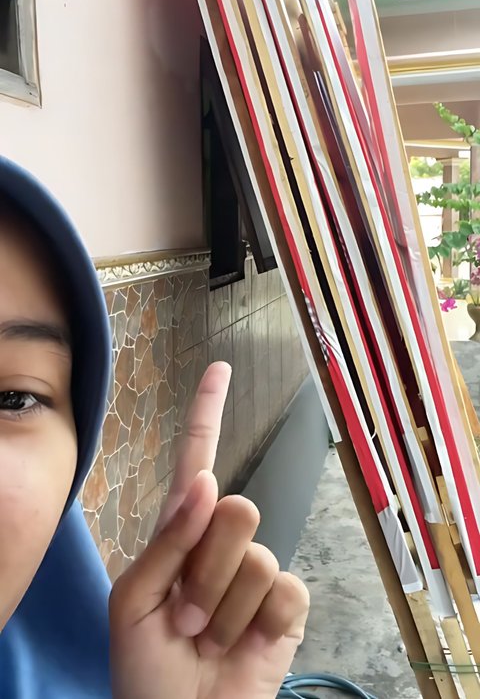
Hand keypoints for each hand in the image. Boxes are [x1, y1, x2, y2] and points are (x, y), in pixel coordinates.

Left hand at [109, 362, 309, 698]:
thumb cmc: (145, 665)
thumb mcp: (135, 599)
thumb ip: (168, 539)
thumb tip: (205, 482)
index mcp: (181, 530)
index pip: (197, 457)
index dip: (207, 411)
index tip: (219, 368)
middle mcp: (223, 541)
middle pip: (234, 509)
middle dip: (203, 569)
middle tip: (184, 614)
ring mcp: (256, 572)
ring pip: (253, 556)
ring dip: (221, 607)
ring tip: (206, 636)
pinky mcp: (286, 606)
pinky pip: (282, 590)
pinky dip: (254, 626)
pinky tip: (241, 644)